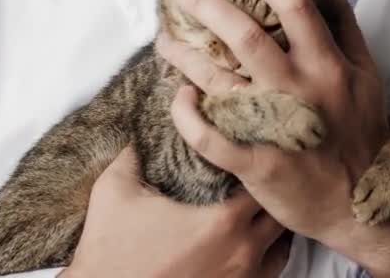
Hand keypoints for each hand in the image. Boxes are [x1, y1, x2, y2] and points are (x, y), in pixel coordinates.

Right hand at [63, 143, 288, 277]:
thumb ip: (134, 151)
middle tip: (248, 175)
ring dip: (268, 223)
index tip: (241, 149)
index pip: (259, 178)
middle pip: (276, 211)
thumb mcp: (116, 188)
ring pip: (278, 245)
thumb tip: (143, 127)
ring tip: (250, 206)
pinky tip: (243, 240)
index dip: (252, 160)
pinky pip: (269, 273)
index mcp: (221, 221)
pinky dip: (264, 254)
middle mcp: (240, 253)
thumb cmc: (111, 250)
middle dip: (265, 190)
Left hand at [156, 0, 389, 276]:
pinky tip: (177, 95)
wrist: (365, 203)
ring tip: (163, 37)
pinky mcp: (259, 165)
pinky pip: (212, 138)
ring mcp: (277, 128)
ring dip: (186, 56)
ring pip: (220, 82)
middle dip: (206, 5)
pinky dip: (189, 116)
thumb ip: (343, 18)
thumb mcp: (364, 68)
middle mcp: (299, 89)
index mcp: (326, 62)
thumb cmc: (363, 128)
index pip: (292, 3)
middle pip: (246, 35)